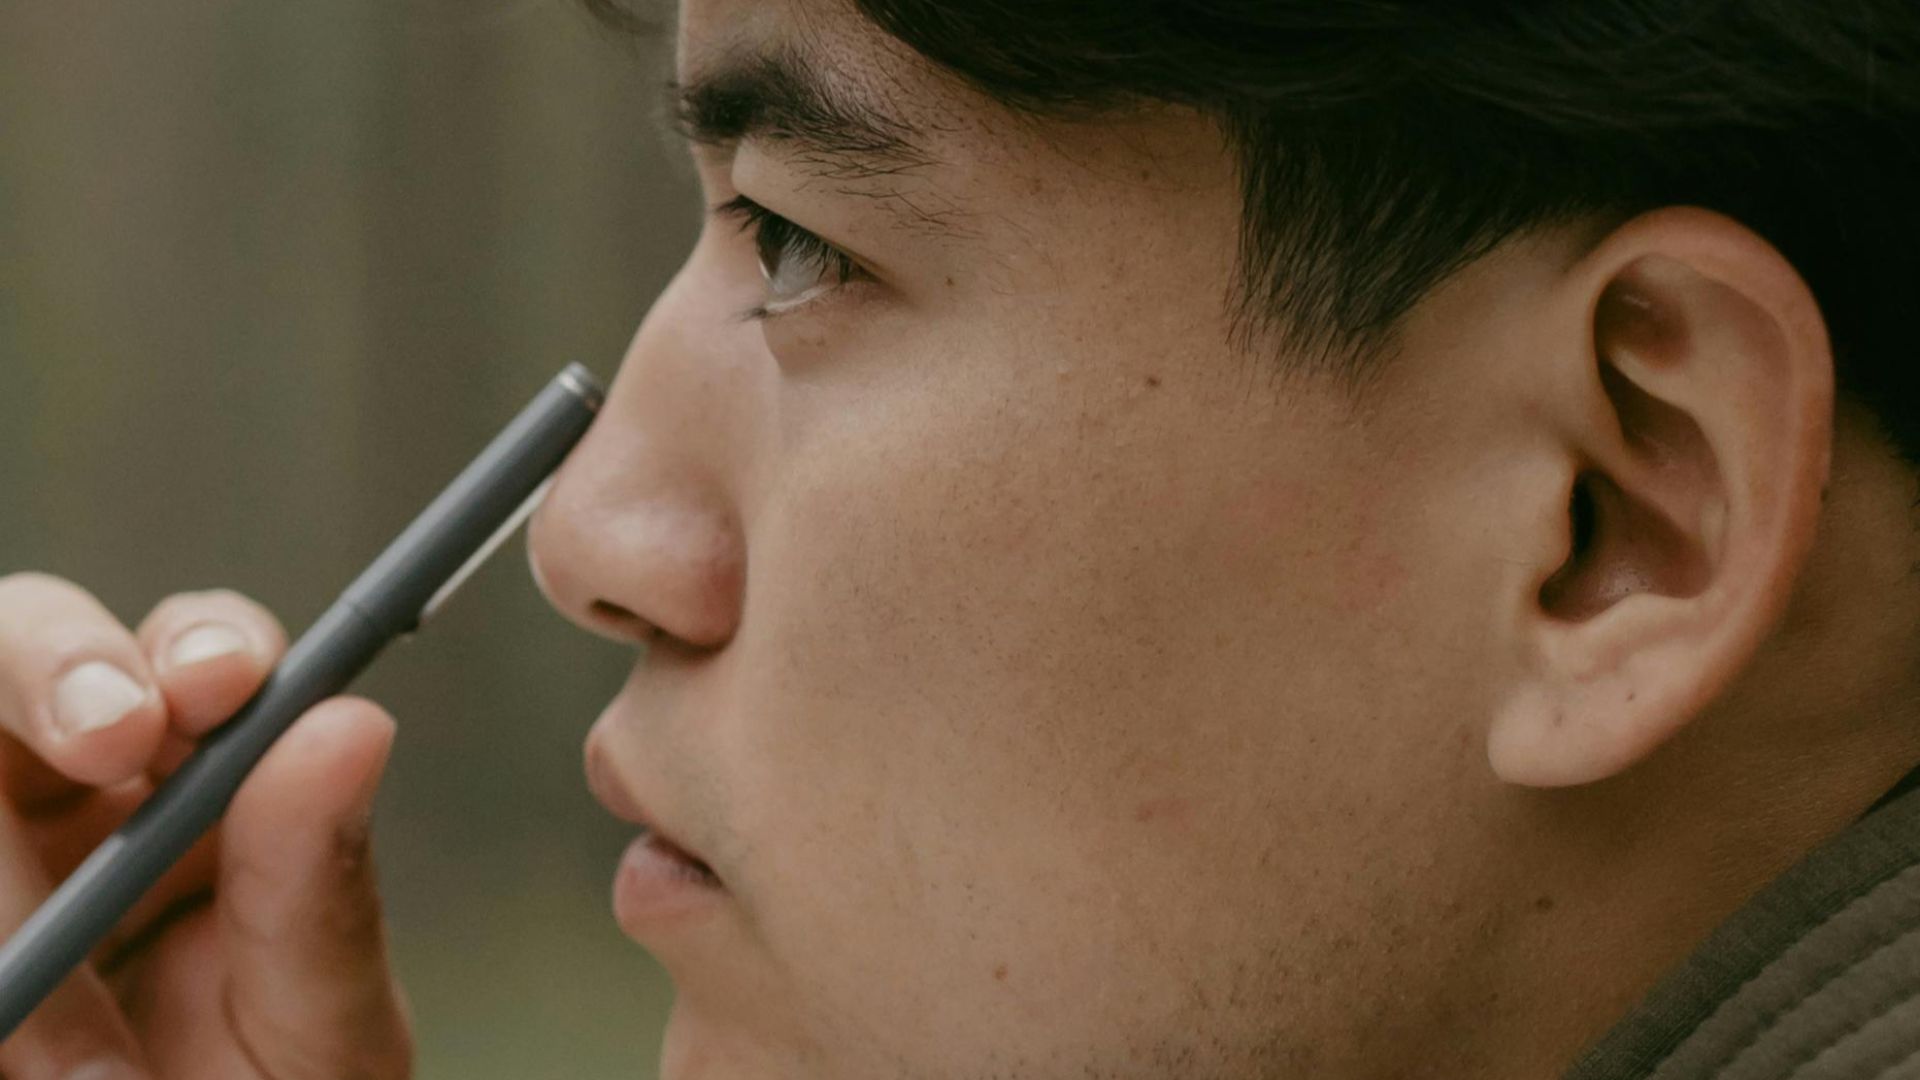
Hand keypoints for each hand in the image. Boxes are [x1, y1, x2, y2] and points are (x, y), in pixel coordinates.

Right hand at [0, 574, 411, 1078]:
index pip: (199, 670)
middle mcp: (85, 811)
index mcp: (210, 811)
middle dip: (57, 661)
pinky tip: (17, 994)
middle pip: (29, 651)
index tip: (220, 681)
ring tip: (44, 991)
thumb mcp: (313, 1042)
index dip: (202, 646)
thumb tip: (350, 724)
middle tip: (109, 732)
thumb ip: (321, 897)